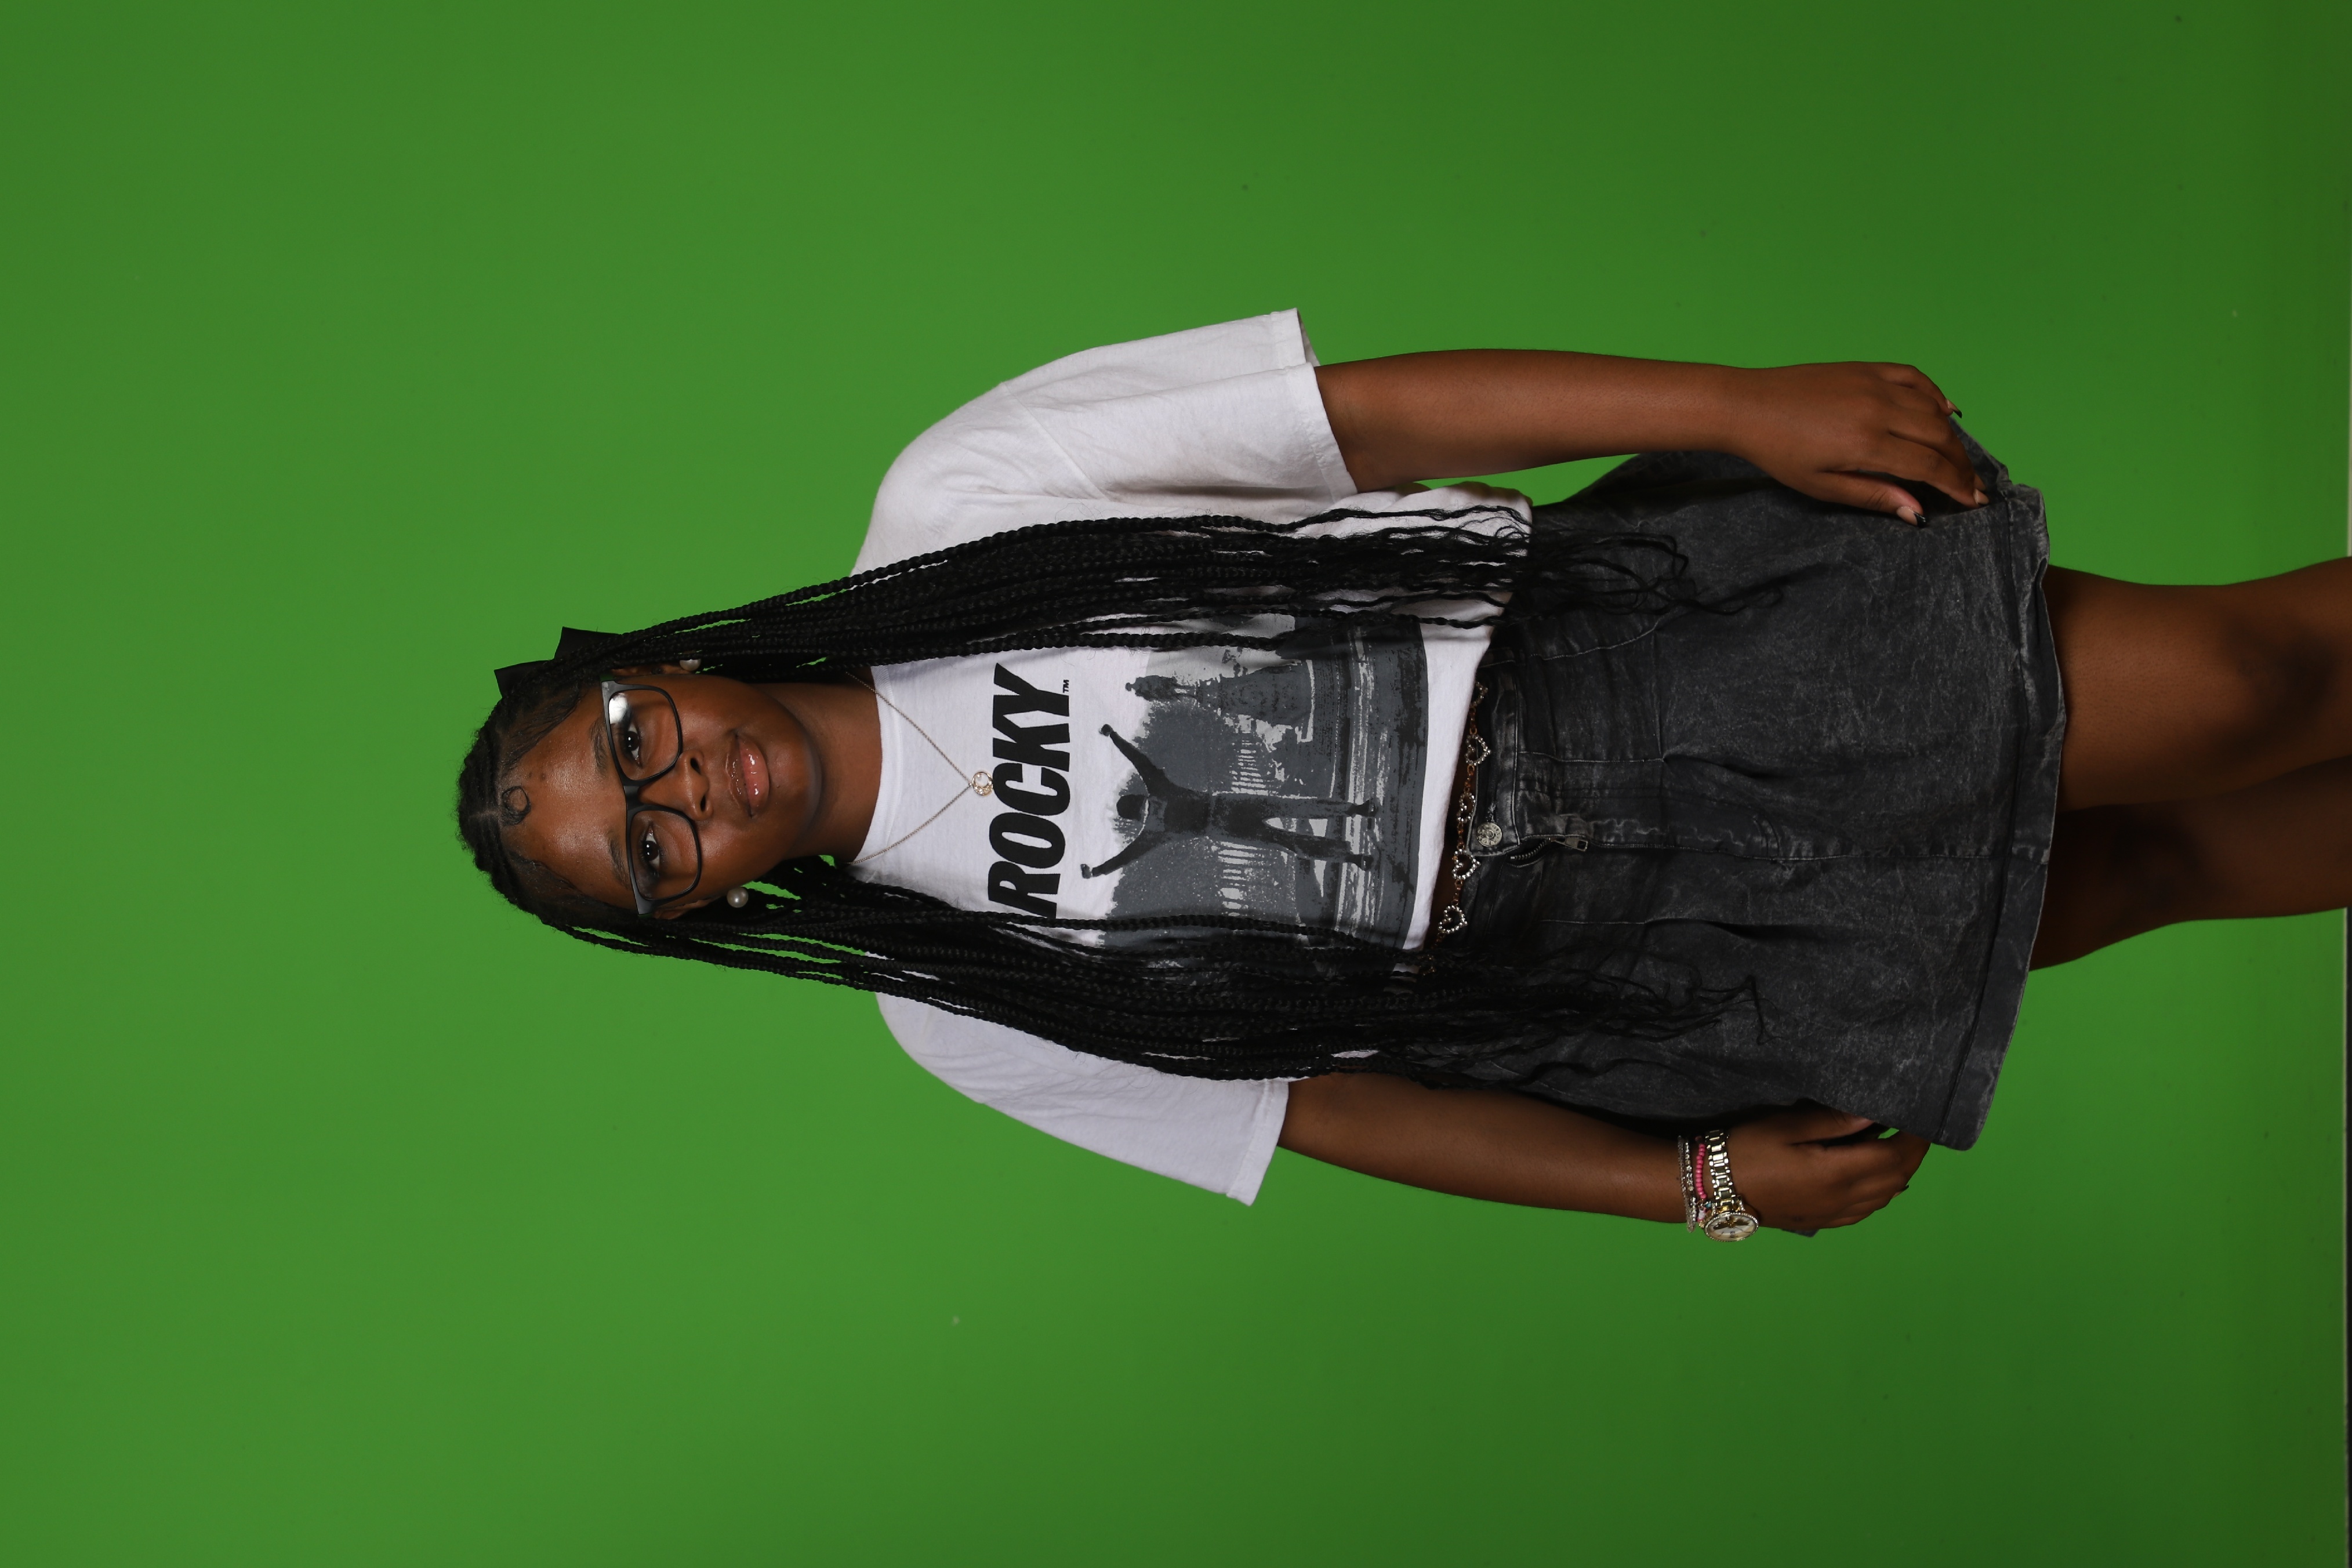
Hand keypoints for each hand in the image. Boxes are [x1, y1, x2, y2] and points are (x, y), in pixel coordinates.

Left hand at [1721, 362, 1985, 523]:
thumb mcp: (1822, 486)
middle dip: (1961, 463)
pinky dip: (1935, 394)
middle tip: (1971, 483)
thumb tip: (1917, 511)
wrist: (1748, 406)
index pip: (1929, 466)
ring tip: (1957, 457)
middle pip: (1940, 436)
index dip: (1956, 485)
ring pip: (1932, 408)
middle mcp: (1878, 409)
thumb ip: (1873, 496)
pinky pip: (1914, 378)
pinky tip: (1945, 411)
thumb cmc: (1778, 452)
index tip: (1973, 500)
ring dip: (1951, 435)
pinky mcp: (1866, 368)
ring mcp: (1874, 384)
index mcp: (1866, 443)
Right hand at [1724, 1105, 1928, 1230]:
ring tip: (1895, 1147)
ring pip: (1883, 1198)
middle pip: (1895, 1179)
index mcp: (1838, 1174)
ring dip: (1898, 1174)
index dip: (1914, 1139)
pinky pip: (1865, 1210)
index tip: (1921, 1118)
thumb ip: (1834, 1121)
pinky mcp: (1821, 1220)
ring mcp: (1832, 1214)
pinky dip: (1880, 1193)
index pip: (1895, 1157)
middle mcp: (1843, 1200)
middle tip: (1912, 1129)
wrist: (1711, 1188)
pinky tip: (1873, 1180)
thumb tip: (1875, 1114)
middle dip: (1911, 1154)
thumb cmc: (1746, 1149)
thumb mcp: (1786, 1125)